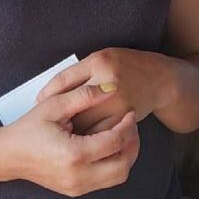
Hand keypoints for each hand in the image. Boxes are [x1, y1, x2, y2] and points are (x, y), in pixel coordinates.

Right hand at [3, 84, 139, 196]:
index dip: (127, 126)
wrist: (8, 155)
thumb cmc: (28, 129)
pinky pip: (106, 181)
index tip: (129, 113)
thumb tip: (110, 88)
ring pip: (118, 176)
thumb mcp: (54, 105)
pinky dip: (114, 164)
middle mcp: (78, 175)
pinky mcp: (76, 190)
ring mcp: (77, 186)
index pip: (115, 142)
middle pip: (123, 165)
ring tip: (122, 136)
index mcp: (74, 154)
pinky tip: (109, 147)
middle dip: (133, 144)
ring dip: (126, 156)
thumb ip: (84, 95)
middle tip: (131, 126)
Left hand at [37, 49, 172, 134]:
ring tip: (61, 134)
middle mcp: (109, 81)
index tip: (38, 103)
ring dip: (72, 130)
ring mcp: (118, 101)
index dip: (48, 94)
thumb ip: (77, 75)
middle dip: (59, 116)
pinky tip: (81, 139)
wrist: (160, 79)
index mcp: (99, 62)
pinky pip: (100, 132)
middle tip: (47, 123)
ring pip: (86, 122)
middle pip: (73, 104)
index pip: (64, 80)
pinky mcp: (125, 117)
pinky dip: (88, 137)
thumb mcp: (100, 60)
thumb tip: (47, 95)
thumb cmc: (126, 67)